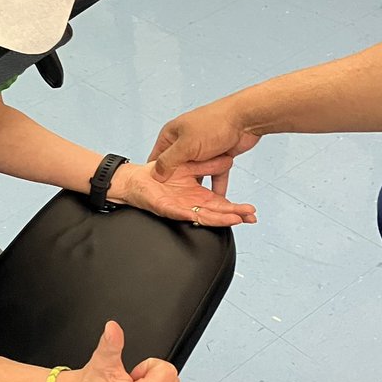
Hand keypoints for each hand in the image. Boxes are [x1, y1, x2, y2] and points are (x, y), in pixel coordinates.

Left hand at [110, 160, 256, 227]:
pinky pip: (181, 212)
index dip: (234, 206)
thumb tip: (227, 162)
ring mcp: (178, 206)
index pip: (219, 200)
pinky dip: (193, 214)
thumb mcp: (188, 161)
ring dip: (219, 217)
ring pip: (203, 213)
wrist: (131, 179)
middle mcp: (189, 201)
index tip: (248, 211)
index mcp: (195, 192)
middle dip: (234, 214)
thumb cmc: (156, 172)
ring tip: (236, 220)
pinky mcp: (164, 207)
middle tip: (251, 219)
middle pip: (215, 209)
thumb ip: (206, 164)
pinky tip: (204, 217)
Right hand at [147, 99, 261, 194]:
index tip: (156, 190)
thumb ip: (168, 161)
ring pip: (197, 173)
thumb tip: (155, 174)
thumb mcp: (185, 146)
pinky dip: (216, 184)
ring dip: (199, 186)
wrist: (246, 118)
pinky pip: (214, 174)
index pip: (157, 158)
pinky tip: (216, 196)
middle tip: (176, 199)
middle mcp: (186, 141)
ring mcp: (202, 149)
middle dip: (179, 183)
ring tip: (196, 202)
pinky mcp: (218, 155)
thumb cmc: (215, 124)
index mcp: (172, 135)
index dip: (156, 174)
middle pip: (177, 168)